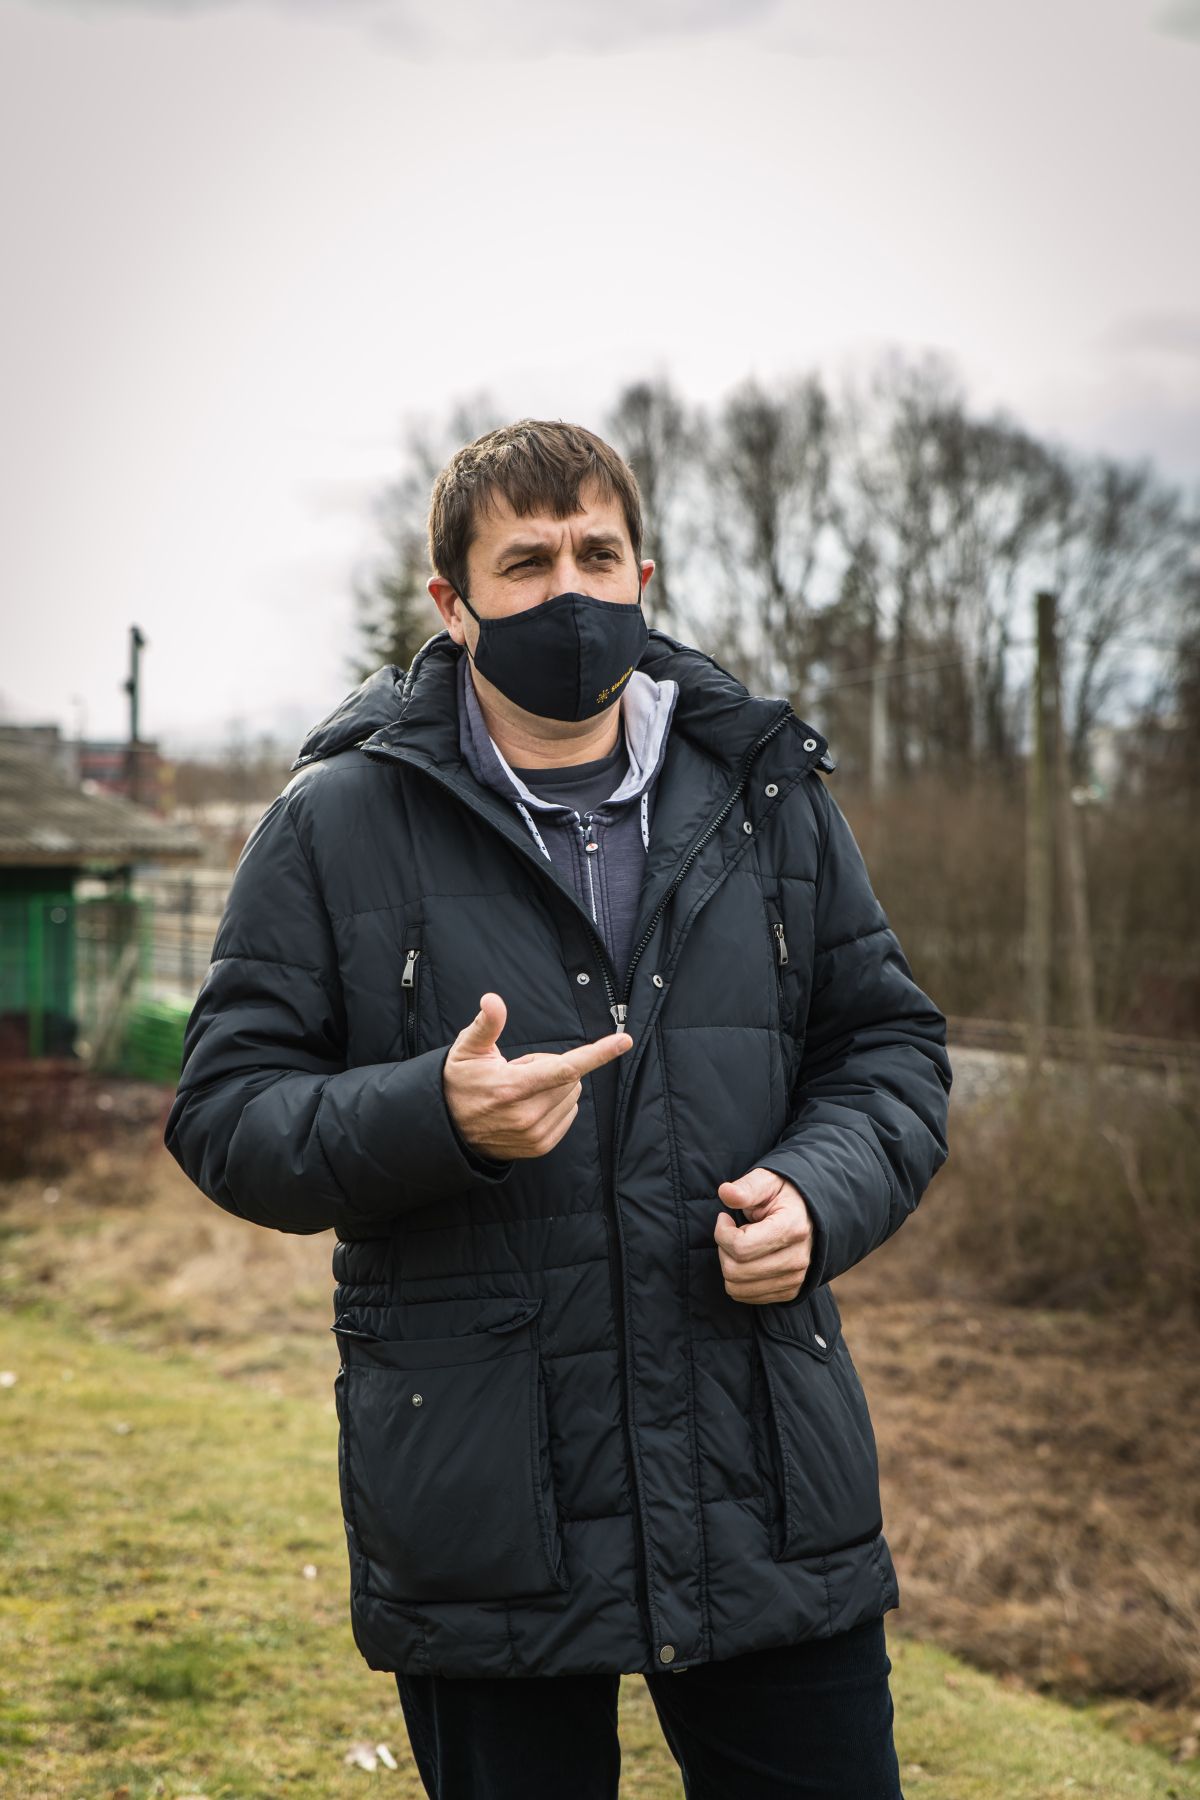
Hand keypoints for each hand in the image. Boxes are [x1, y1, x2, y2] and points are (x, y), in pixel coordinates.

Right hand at [443, 991, 632, 1161]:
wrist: (449, 1129)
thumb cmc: (460, 1082)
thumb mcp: (467, 1049)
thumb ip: (486, 1024)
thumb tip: (493, 1000)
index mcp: (513, 1087)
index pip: (564, 1068)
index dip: (597, 1053)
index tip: (623, 1040)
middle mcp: (527, 1114)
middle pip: (570, 1078)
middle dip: (551, 1066)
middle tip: (520, 1071)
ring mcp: (535, 1133)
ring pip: (572, 1096)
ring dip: (555, 1087)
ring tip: (521, 1091)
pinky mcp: (540, 1145)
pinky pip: (569, 1114)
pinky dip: (557, 1103)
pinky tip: (528, 1105)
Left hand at [714, 1167, 813, 1304]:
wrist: (811, 1215)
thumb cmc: (783, 1195)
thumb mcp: (767, 1181)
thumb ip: (747, 1187)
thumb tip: (725, 1192)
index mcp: (792, 1228)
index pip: (741, 1247)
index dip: (722, 1232)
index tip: (725, 1218)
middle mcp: (797, 1259)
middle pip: (735, 1270)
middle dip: (724, 1249)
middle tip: (733, 1232)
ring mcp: (795, 1279)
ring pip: (736, 1288)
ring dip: (730, 1265)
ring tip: (744, 1245)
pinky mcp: (789, 1291)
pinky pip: (746, 1296)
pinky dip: (738, 1279)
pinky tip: (750, 1259)